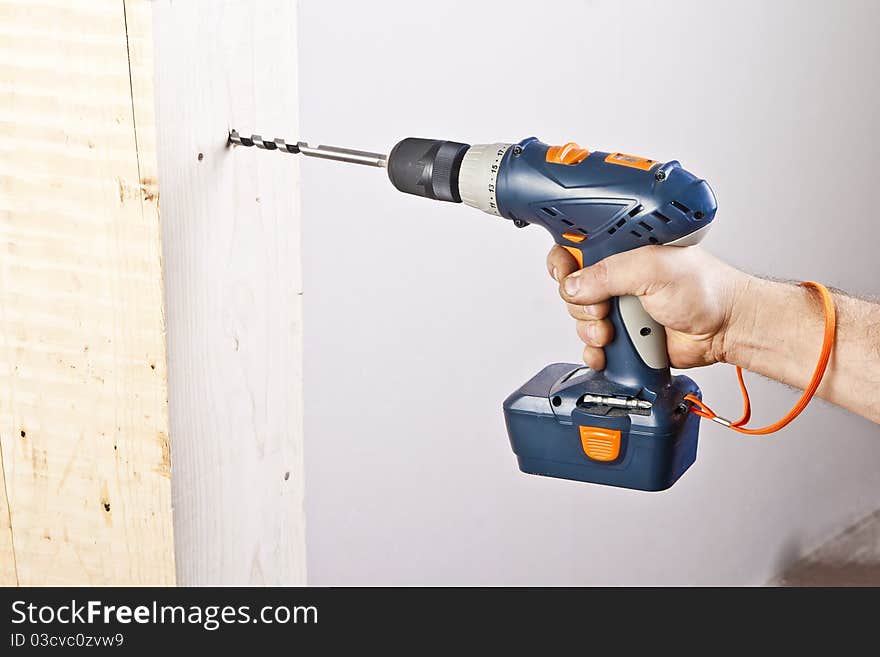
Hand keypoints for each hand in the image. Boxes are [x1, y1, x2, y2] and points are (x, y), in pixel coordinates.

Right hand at [546, 244, 750, 369]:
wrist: (726, 329)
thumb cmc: (706, 289)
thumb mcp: (652, 269)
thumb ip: (608, 274)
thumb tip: (574, 286)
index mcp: (622, 250)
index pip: (576, 249)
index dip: (565, 262)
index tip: (567, 273)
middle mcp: (618, 277)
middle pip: (572, 290)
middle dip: (581, 304)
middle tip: (603, 307)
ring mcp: (620, 307)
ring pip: (581, 321)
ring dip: (591, 330)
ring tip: (614, 331)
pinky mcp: (624, 336)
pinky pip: (593, 347)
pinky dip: (594, 352)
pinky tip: (607, 351)